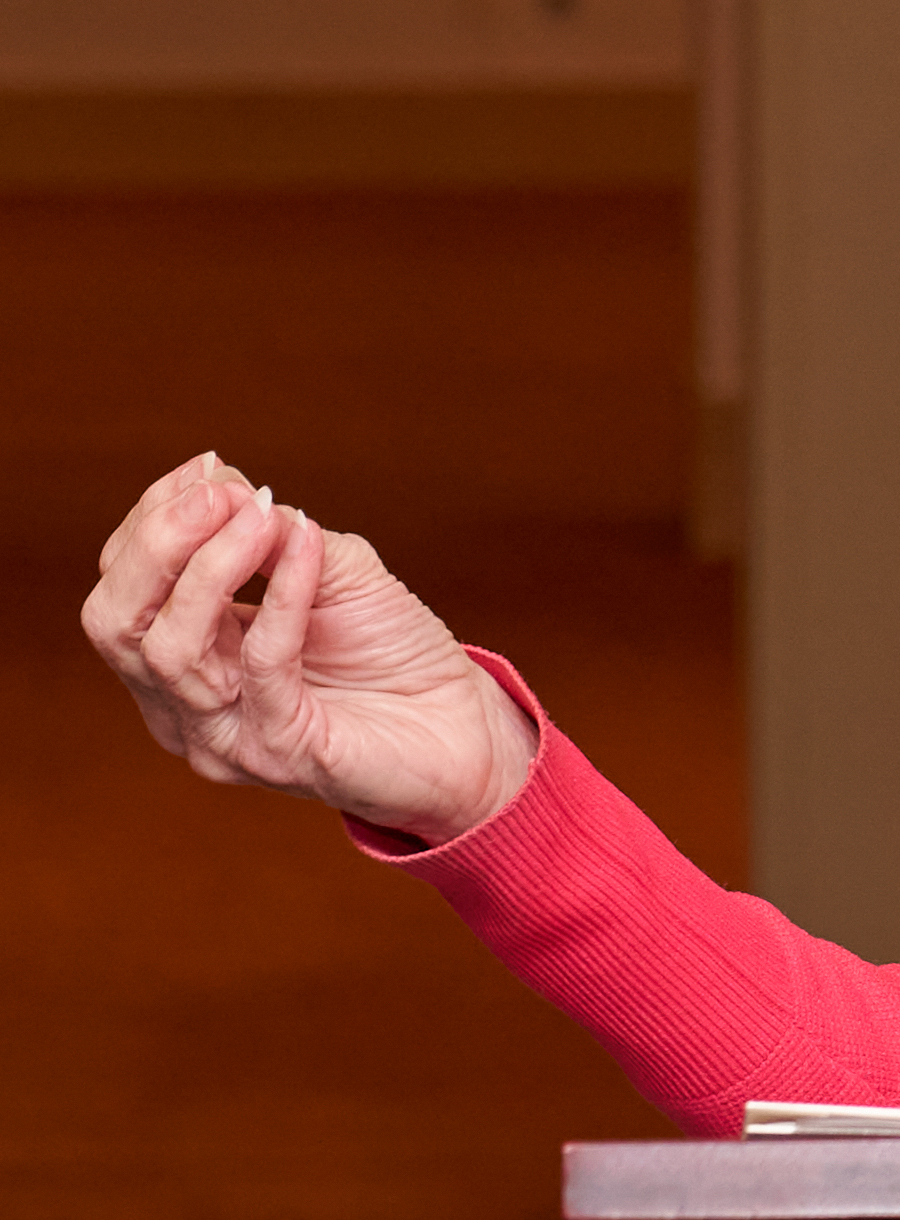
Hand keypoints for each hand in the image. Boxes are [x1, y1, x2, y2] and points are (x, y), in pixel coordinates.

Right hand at [83, 454, 538, 844]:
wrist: (464, 731)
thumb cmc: (395, 652)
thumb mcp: (336, 573)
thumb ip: (282, 537)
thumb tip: (237, 496)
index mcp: (182, 656)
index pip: (123, 583)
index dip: (155, 518)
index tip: (211, 467)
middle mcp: (182, 704)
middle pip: (115, 621)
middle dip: (157, 544)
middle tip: (223, 492)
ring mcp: (225, 736)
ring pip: (169, 648)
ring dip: (213, 565)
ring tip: (264, 512)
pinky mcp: (281, 752)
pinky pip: (262, 664)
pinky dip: (282, 594)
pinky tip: (307, 545)